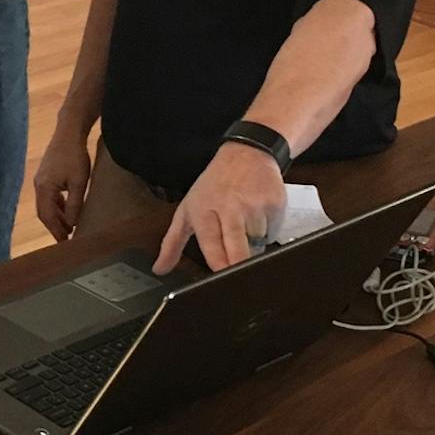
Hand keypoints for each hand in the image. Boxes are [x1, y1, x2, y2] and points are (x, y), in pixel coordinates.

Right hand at [33, 128, 93, 243]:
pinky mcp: (46, 174)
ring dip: (56, 216)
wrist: (69, 132)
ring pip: (46, 204)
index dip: (55, 230)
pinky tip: (66, 208)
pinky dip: (56, 205)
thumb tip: (72, 222)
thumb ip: (74, 203)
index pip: (46, 216)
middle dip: (54, 226)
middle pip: (43, 211)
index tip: (64, 242)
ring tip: (68, 226)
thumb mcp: (78, 182)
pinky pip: (49, 195)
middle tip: (65, 238)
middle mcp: (38, 185)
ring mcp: (40, 179)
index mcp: (44, 188)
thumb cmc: (75, 156)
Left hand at [153, 142, 288, 273]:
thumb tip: (160, 269)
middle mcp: (229, 208)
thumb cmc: (213, 185)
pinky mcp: (274, 204)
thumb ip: (172, 242)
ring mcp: (253, 206)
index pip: (212, 249)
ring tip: (245, 227)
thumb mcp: (187, 210)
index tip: (222, 281)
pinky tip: (259, 217)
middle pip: (238, 252)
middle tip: (240, 275)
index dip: (219, 268)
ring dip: (253, 246)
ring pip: (258, 244)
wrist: (246, 154)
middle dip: (240, 267)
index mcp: (204, 212)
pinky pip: (273, 232)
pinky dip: (267, 231)